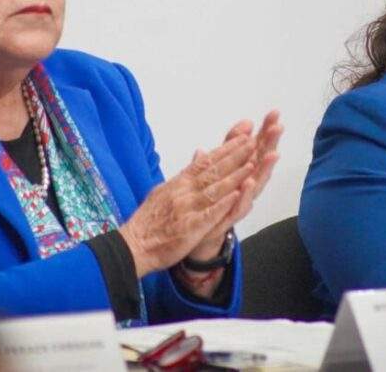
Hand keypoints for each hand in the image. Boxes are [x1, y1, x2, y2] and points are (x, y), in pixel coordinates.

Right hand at [119, 134, 256, 277]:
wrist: (134, 246)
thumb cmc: (149, 221)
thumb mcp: (164, 192)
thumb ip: (183, 177)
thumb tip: (195, 161)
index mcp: (179, 183)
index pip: (205, 162)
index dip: (225, 150)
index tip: (241, 139)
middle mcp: (184, 192)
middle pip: (213, 171)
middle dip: (234, 156)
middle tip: (252, 142)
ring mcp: (187, 209)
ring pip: (214, 189)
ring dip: (234, 176)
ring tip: (251, 164)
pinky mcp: (189, 228)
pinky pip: (209, 214)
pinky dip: (223, 204)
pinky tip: (236, 195)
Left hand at [186, 111, 282, 261]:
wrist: (203, 228)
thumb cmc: (216, 194)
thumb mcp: (222, 163)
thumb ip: (232, 143)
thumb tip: (246, 122)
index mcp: (245, 168)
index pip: (258, 145)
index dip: (266, 129)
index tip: (274, 113)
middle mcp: (249, 182)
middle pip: (262, 160)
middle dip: (271, 143)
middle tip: (279, 126)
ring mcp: (243, 199)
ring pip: (258, 182)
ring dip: (266, 168)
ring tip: (273, 153)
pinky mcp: (232, 215)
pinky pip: (241, 204)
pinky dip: (246, 194)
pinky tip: (249, 182)